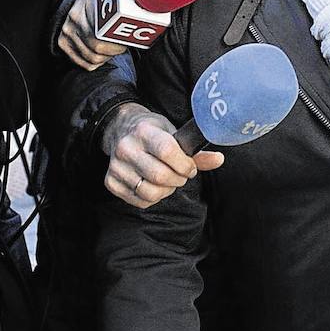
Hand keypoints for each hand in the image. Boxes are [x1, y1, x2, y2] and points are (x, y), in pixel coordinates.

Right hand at [58, 0, 127, 69]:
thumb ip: (118, 5)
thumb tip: (141, 12)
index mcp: (84, 7)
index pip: (101, 36)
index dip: (117, 43)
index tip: (126, 40)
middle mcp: (73, 21)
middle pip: (97, 48)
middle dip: (114, 49)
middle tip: (122, 44)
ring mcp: (66, 33)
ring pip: (91, 58)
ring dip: (106, 56)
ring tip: (113, 48)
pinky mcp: (62, 42)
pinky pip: (81, 62)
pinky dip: (95, 62)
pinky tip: (103, 55)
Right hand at [102, 102, 224, 207]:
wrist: (122, 130)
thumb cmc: (154, 133)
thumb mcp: (174, 134)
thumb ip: (195, 151)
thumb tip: (219, 160)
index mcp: (144, 131)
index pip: (167, 151)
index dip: (184, 164)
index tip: (190, 167)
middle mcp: (126, 148)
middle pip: (159, 176)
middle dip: (178, 180)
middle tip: (181, 175)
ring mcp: (116, 166)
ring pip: (149, 192)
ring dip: (166, 191)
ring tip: (168, 181)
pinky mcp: (110, 182)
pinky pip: (139, 201)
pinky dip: (153, 198)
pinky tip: (155, 185)